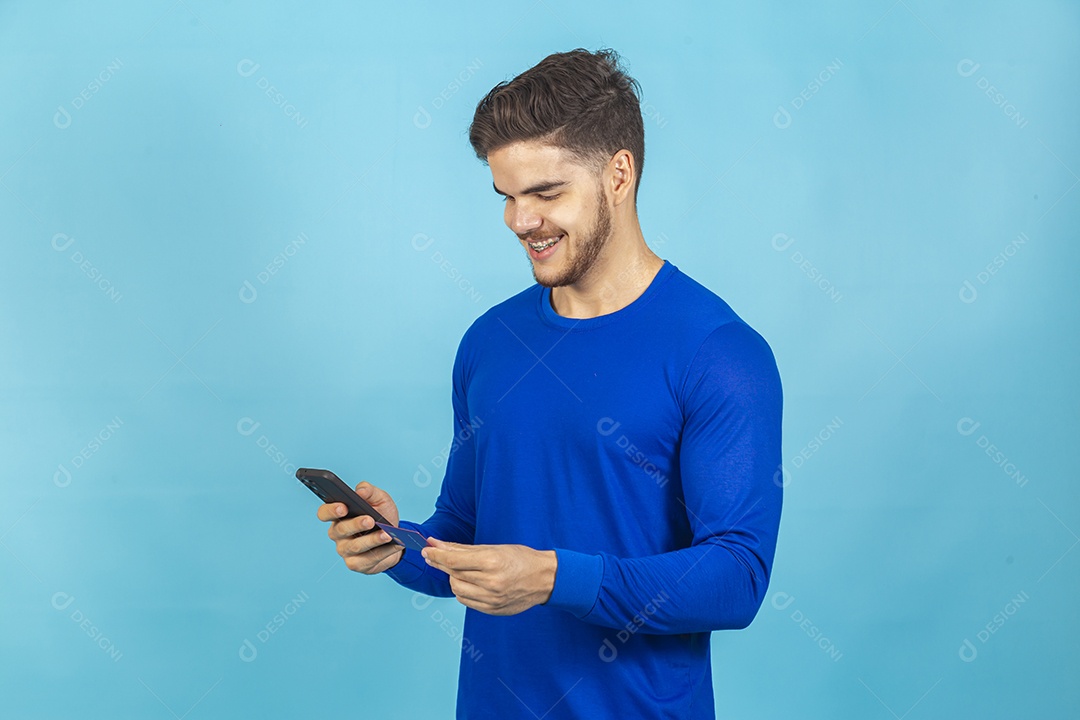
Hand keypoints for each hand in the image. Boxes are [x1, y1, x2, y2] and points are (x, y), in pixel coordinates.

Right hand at [317, 481, 403, 574]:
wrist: (395, 537)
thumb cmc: (382, 515)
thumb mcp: (380, 499)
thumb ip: (370, 491)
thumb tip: (360, 490)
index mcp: (338, 515)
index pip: (324, 513)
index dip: (331, 510)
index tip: (343, 507)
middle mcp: (337, 534)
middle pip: (340, 530)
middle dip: (356, 525)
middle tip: (370, 520)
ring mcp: (345, 550)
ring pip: (356, 546)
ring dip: (373, 540)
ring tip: (388, 534)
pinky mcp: (355, 564)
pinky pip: (368, 560)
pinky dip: (384, 552)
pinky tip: (395, 544)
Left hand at [421, 538, 556, 615]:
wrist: (545, 579)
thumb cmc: (521, 558)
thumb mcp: (493, 548)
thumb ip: (462, 548)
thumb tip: (437, 544)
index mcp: (492, 562)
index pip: (453, 560)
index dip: (436, 555)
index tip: (426, 550)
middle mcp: (491, 583)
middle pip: (452, 575)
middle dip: (443, 565)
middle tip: (437, 557)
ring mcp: (492, 599)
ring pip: (457, 590)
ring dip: (454, 579)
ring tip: (465, 571)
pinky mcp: (492, 610)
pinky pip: (466, 601)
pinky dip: (464, 591)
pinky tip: (472, 583)